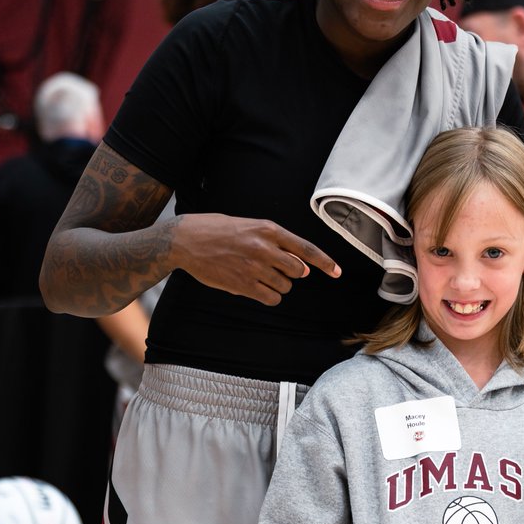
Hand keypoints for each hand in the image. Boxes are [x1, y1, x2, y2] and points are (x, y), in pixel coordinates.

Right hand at [174, 214, 340, 305]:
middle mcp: (264, 248)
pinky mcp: (242, 285)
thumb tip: (302, 266)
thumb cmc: (218, 230)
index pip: (306, 248)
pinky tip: (255, 287)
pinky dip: (269, 296)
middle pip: (298, 271)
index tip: (337, 272)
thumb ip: (275, 242)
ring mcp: (254, 268)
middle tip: (274, 268)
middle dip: (292, 273)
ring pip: (285, 286)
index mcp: (268, 229)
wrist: (185, 240)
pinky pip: (271, 298)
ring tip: (256, 274)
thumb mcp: (250, 226)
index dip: (326, 262)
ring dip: (277, 284)